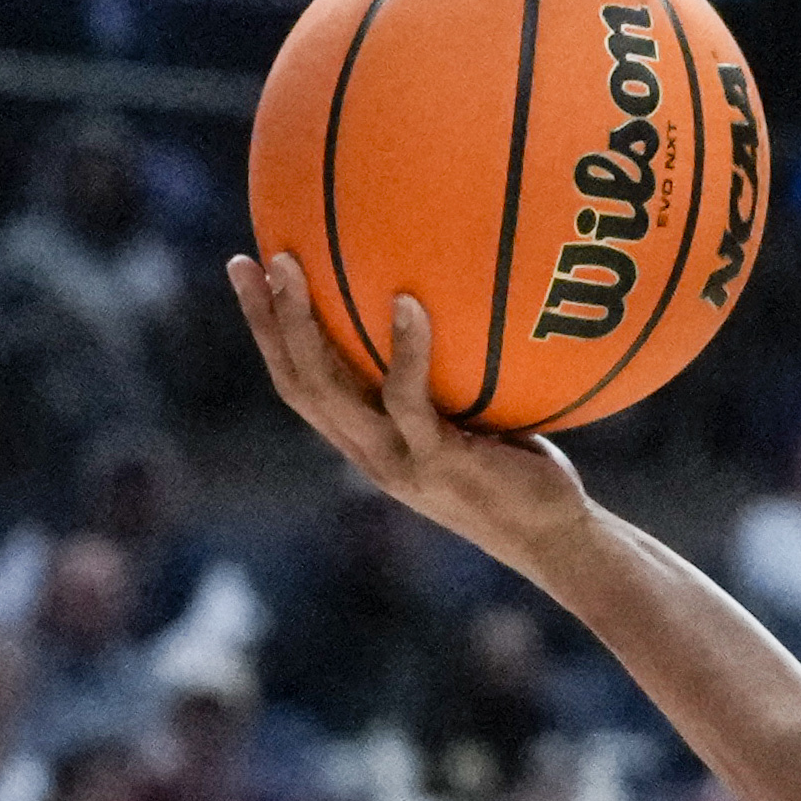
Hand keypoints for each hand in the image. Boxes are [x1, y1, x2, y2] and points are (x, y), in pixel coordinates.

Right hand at [230, 256, 597, 570]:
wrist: (553, 539)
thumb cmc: (520, 470)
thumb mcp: (472, 418)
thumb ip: (446, 377)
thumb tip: (448, 299)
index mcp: (366, 440)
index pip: (299, 383)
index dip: (267, 332)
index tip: (247, 272)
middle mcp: (369, 452)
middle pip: (297, 382)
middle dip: (265, 321)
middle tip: (249, 260)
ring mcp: (398, 460)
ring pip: (329, 389)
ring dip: (302, 325)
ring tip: (291, 265)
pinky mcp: (437, 462)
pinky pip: (408, 400)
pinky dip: (405, 350)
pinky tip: (407, 303)